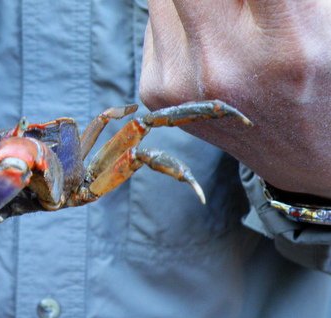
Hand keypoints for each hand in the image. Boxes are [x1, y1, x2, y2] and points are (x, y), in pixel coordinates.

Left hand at [141, 1, 330, 197]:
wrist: (304, 151)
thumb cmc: (327, 72)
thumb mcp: (327, 16)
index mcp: (292, 42)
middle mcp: (226, 66)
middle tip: (235, 2)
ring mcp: (183, 83)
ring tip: (228, 12)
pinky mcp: (156, 92)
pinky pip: (155, 21)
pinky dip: (178, 12)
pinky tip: (211, 36)